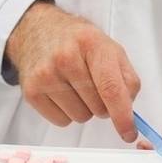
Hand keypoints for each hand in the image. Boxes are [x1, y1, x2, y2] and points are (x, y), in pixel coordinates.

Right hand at [4, 0, 140, 142]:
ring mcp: (46, 74)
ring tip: (75, 86)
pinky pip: (62, 121)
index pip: (110, 88)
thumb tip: (129, 112)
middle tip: (93, 85)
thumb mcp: (110, 48)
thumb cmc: (78, 42)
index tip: (129, 133)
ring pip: (80, 117)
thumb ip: (127, 78)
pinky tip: (61, 91)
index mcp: (91, 43)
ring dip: (84, 108)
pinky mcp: (31, 91)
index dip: (123, 116)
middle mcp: (66, 57)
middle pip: (98, 108)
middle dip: (103, 104)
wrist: (39, 30)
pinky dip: (66, 113)